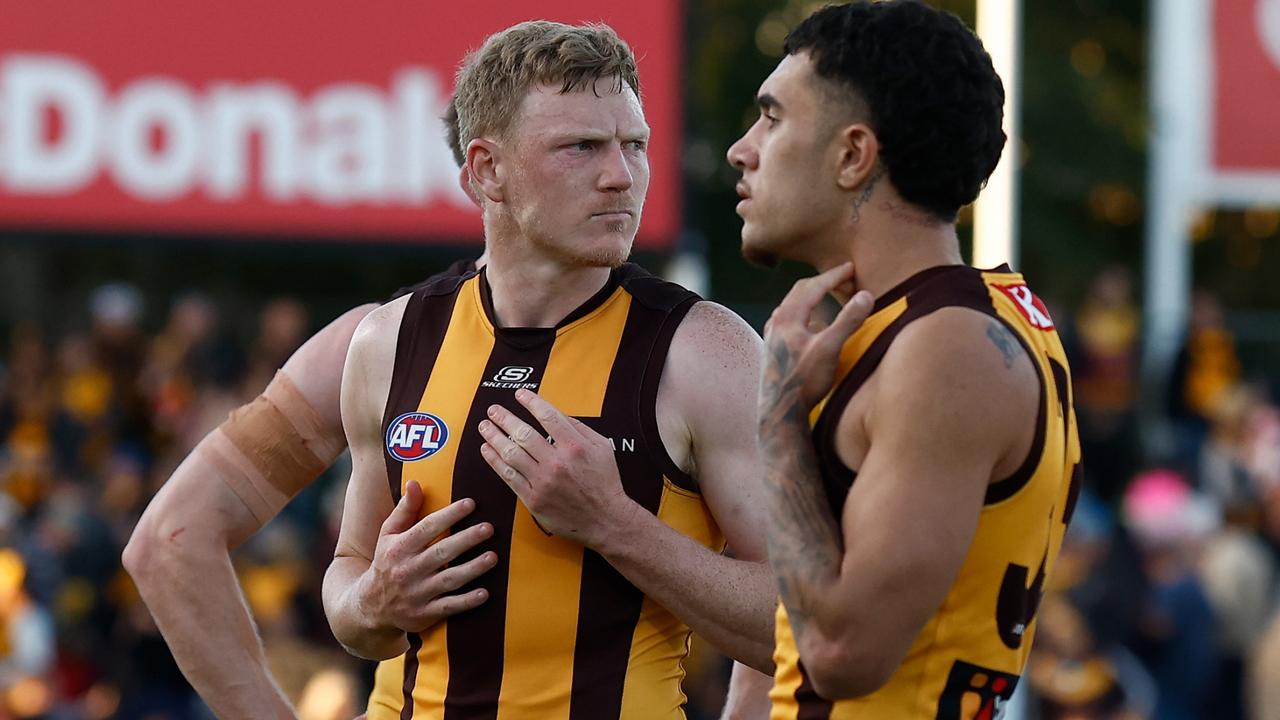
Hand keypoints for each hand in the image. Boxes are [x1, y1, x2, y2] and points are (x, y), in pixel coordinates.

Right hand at [356, 482, 497, 632]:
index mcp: (399, 548)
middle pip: (441, 553)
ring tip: (493, 557)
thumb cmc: (387, 561)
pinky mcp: (425, 614)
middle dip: (466, 540)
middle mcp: (408, 570)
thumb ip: (405, 510)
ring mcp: (417, 594)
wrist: (371, 606)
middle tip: (489, 528)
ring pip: (449, 580)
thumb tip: (415, 482)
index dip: (449, 515)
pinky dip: (467, 602)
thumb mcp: (388, 535)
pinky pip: (449, 607)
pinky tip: (485, 593)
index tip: (471, 503)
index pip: (427, 528)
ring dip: (473, 569)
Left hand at [477, 388, 638, 547]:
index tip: (520, 394)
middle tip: (493, 410)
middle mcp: (557, 463)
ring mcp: (543, 482)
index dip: (530, 402)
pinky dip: (494, 461)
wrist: (605, 519)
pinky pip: (508, 476)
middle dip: (504, 418)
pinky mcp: (533, 499)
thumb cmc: (604, 482)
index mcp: (576, 447)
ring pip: (511, 454)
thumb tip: (557, 414)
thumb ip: (579, 428)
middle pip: (523, 433)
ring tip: (485, 427)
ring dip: (494, 437)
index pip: (548, 416)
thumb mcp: (602, 447)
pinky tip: (487, 450)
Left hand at [761, 263, 873, 418]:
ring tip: (829, 295)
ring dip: (812, 297)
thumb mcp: (830, 349)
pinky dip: (806, 314)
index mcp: (787, 317)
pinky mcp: (774, 350)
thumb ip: (848, 321)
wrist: (780, 413)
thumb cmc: (804, 381)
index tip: (851, 267)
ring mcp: (772, 336)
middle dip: (823, 282)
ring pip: (794, 307)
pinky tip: (814, 326)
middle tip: (843, 276)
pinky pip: (791, 322)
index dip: (834, 275)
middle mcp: (776, 322)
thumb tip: (865, 295)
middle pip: (800, 292)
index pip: (813, 286)